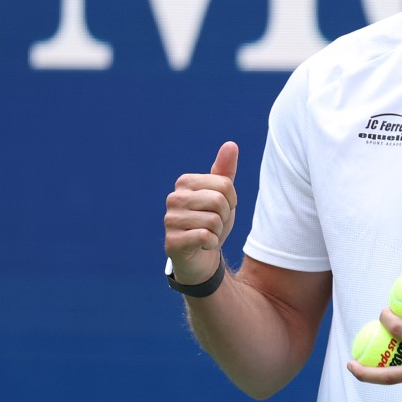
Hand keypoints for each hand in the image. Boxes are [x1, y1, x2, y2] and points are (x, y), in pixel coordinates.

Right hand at [163, 141, 238, 284]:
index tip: (221, 210)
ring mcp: (170, 220)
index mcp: (185, 183)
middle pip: (219, 201)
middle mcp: (174, 198)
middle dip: (225, 216)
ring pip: (214, 220)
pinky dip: (211, 243)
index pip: (225, 184)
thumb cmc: (211, 221)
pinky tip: (201, 245)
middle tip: (214, 224)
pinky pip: (206, 236)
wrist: (200, 256)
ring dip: (217, 231)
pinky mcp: (172, 241)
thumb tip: (231, 144)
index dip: (231, 201)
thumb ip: (225, 171)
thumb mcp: (223, 196)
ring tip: (207, 233)